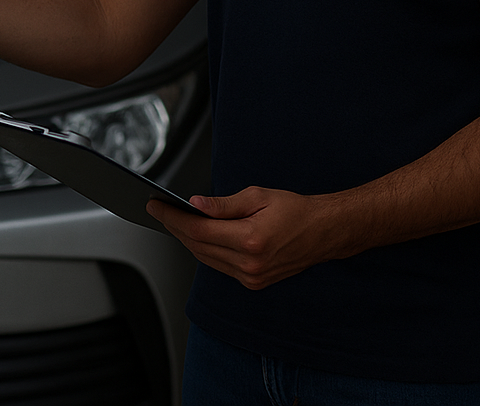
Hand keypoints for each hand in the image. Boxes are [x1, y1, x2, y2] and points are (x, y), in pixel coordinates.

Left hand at [146, 186, 357, 289]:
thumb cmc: (296, 211)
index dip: (172, 217)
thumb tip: (195, 204)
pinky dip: (205, 251)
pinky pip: (219, 266)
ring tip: (174, 220)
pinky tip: (197, 236)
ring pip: (205, 258)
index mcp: (250, 240)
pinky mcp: (254, 282)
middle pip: (197, 246)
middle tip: (160, 210)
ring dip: (187, 240)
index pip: (198, 230)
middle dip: (175, 227)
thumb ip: (223, 204)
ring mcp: (252, 277)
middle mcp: (249, 264)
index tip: (156, 206)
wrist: (324, 233)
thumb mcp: (258, 197)